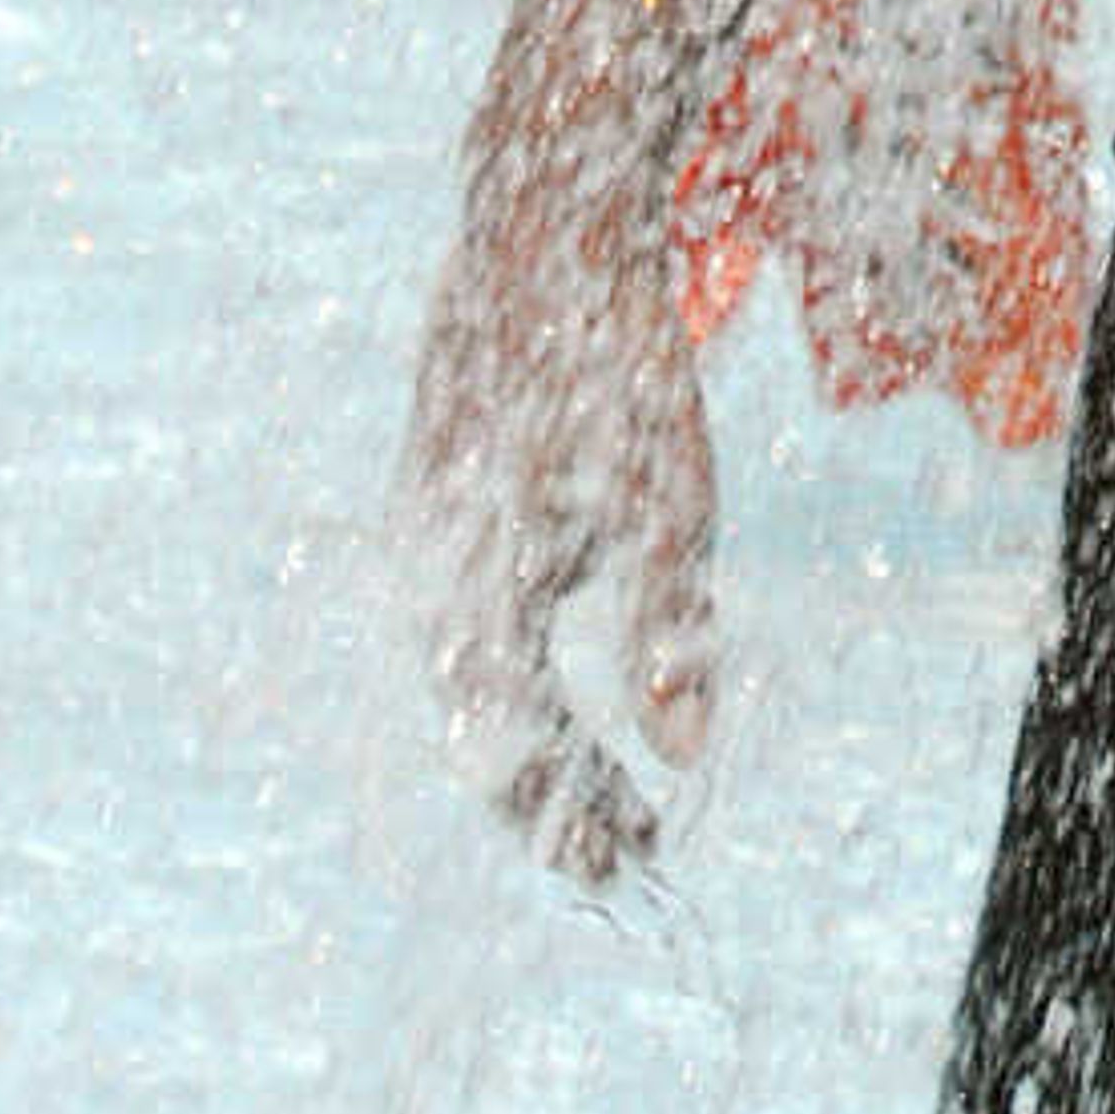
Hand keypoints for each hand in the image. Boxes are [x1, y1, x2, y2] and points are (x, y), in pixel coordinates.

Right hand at [401, 148, 716, 883]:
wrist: (541, 239)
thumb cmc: (613, 367)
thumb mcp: (668, 501)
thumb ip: (668, 632)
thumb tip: (687, 755)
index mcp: (472, 600)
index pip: (512, 760)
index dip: (568, 825)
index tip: (629, 874)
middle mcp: (428, 585)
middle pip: (487, 735)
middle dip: (559, 801)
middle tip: (634, 856)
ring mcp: (427, 545)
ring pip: (477, 685)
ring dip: (541, 748)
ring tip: (619, 797)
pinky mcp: (441, 509)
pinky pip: (473, 631)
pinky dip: (523, 684)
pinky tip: (575, 696)